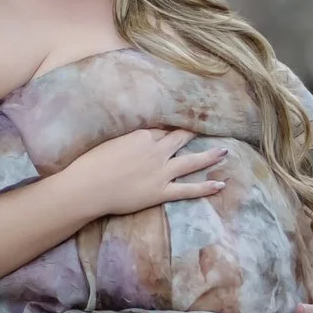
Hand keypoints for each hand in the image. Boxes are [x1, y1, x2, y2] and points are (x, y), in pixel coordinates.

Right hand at [61, 128, 228, 218]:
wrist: (87, 187)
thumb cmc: (90, 163)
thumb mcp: (108, 141)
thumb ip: (125, 138)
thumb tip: (134, 135)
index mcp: (143, 136)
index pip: (163, 128)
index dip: (174, 125)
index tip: (185, 119)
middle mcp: (156, 151)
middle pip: (181, 139)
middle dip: (196, 132)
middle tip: (212, 125)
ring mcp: (161, 172)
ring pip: (191, 161)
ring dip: (210, 156)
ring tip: (225, 151)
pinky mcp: (160, 192)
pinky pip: (187, 190)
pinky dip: (205, 187)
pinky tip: (220, 185)